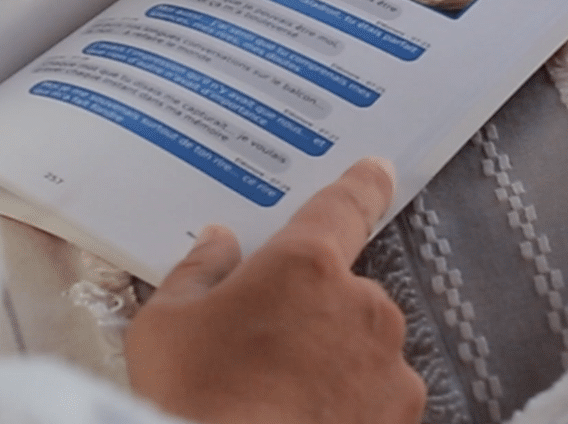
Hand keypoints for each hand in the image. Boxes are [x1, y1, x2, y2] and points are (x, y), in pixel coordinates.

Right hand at [125, 159, 425, 423]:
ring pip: (364, 346)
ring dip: (337, 358)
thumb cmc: (191, 396)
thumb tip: (220, 242)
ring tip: (281, 396)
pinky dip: (352, 404)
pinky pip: (378, 397)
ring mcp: (388, 369)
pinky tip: (306, 419)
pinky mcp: (400, 419)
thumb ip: (199, 270)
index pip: (344, 205)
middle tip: (267, 346)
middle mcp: (361, 306)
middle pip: (343, 289)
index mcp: (306, 265)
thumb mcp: (167, 324)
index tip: (379, 169)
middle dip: (314, 308)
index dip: (362, 183)